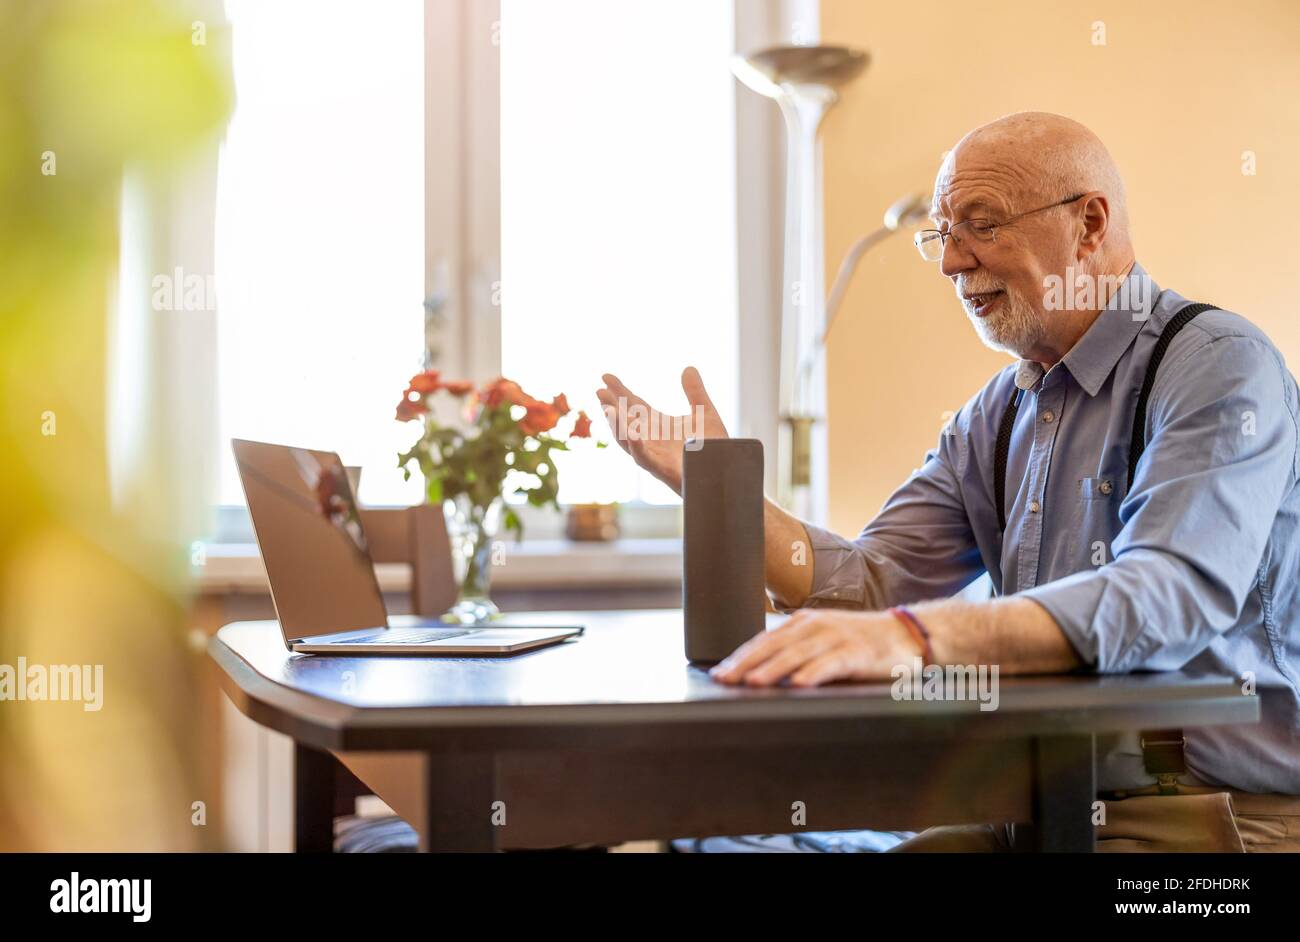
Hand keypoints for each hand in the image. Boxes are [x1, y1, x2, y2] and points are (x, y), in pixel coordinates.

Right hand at [595, 366, 727, 494]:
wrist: (729, 473)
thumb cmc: (716, 449)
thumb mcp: (705, 414)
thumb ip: (695, 392)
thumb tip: (688, 368)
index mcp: (659, 427)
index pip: (634, 406)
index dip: (620, 391)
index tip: (606, 376)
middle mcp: (653, 441)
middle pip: (626, 421)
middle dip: (612, 407)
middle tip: (599, 390)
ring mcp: (656, 456)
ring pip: (629, 442)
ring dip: (617, 426)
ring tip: (607, 408)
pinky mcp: (664, 471)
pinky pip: (645, 460)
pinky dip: (636, 447)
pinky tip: (631, 433)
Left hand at [709, 609, 924, 686]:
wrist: (905, 634)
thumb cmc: (859, 640)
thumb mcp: (823, 638)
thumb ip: (796, 649)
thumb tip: (759, 670)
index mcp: (803, 622)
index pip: (764, 640)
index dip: (740, 656)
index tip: (719, 672)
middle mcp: (815, 626)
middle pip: (774, 646)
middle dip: (746, 664)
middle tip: (724, 679)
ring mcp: (836, 638)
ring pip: (797, 654)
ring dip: (773, 669)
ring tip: (752, 682)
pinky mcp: (856, 653)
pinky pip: (831, 664)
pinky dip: (813, 673)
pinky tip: (799, 684)